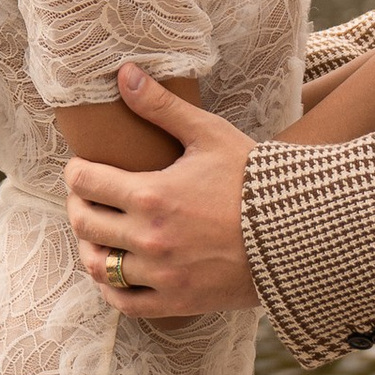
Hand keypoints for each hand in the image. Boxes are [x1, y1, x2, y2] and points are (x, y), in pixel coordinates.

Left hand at [66, 67, 261, 316]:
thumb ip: (161, 107)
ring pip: (98, 266)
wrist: (298, 232)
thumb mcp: (210, 135)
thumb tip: (124, 72)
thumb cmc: (255, 179)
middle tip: (85, 196)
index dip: (76, 171)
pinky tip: (116, 271)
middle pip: (85, 223)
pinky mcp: (177, 301)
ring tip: (98, 234)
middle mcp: (150, 238)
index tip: (81, 167)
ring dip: (90, 247)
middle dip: (78, 204)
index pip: (86, 182)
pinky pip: (125, 302)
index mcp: (152, 195)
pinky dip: (110, 288)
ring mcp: (162, 274)